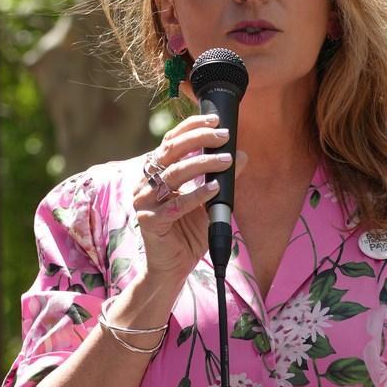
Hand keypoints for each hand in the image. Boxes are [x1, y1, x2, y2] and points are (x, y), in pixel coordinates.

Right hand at [134, 117, 246, 285]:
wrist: (174, 266)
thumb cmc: (189, 232)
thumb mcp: (211, 201)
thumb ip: (223, 179)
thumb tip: (242, 156)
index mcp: (155, 173)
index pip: (171, 141)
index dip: (192, 126)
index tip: (216, 120)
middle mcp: (145, 183)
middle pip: (170, 151)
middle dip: (199, 139)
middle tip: (224, 136)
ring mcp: (144, 201)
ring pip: (173, 174)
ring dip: (202, 164)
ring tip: (226, 161)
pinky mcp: (149, 221)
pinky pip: (175, 205)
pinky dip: (197, 195)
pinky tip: (214, 188)